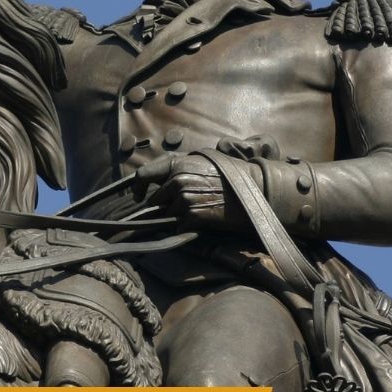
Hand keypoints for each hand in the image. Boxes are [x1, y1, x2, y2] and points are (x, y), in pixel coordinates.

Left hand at [133, 153, 260, 228]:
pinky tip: (205, 221)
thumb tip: (159, 183)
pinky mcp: (192, 215)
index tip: (137, 196)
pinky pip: (180, 226)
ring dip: (179, 217)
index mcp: (177, 164)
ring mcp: (183, 197)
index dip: (137, 187)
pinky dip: (188, 228)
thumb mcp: (201, 163)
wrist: (255, 191)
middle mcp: (177, 179)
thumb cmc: (230, 177)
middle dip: (165, 206)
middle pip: (156, 200)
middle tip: (187, 206)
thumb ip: (179, 170)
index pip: (143, 174)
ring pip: (168, 215)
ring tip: (202, 210)